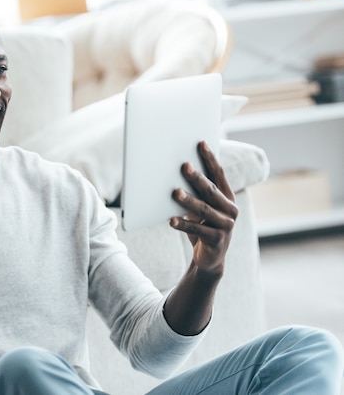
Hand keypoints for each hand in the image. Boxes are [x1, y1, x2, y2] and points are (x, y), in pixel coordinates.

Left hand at [169, 141, 237, 276]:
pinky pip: (198, 230)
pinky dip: (183, 225)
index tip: (201, 143)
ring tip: (175, 192)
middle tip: (183, 165)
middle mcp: (230, 210)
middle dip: (197, 177)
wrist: (209, 258)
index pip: (218, 174)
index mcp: (227, 197)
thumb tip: (178, 171)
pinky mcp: (217, 240)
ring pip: (204, 210)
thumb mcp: (201, 208)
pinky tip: (171, 220)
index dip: (210, 158)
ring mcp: (226, 226)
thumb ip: (197, 193)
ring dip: (188, 200)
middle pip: (211, 190)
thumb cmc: (202, 227)